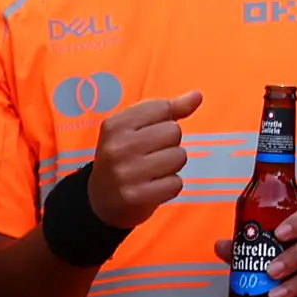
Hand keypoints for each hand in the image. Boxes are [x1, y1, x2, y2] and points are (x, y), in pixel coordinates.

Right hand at [88, 87, 201, 228]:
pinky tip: (153, 187)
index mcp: (115, 125)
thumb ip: (167, 111)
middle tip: (150, 156)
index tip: (147, 135)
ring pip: (178, 157)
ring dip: (172, 166)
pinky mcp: (136, 196)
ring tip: (152, 172)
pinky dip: (169, 187)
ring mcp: (126, 173)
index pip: (162, 108)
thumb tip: (197, 95)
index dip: (163, 121)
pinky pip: (175, 183)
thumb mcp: (134, 129)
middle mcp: (118, 147)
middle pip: (173, 132)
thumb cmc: (123, 159)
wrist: (99, 201)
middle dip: (169, 144)